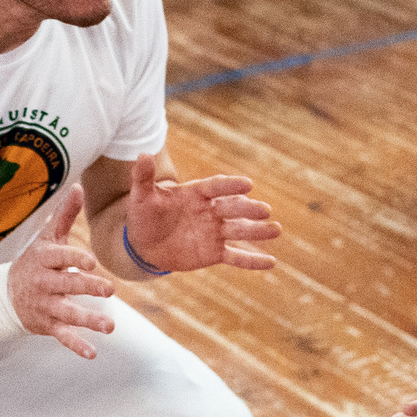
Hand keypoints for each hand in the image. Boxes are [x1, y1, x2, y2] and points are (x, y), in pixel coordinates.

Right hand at [5, 185, 117, 358]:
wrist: (4, 296)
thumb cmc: (34, 262)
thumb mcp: (46, 238)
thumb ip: (65, 215)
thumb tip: (80, 186)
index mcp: (44, 259)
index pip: (60, 258)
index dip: (74, 259)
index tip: (90, 262)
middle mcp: (44, 283)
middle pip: (67, 285)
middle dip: (87, 287)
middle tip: (109, 290)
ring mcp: (45, 305)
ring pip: (68, 313)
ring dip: (88, 319)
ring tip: (110, 326)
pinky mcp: (47, 325)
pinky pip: (63, 335)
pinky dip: (76, 345)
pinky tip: (92, 352)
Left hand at [120, 153, 279, 273]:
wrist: (145, 244)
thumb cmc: (145, 215)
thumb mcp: (141, 196)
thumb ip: (143, 177)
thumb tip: (141, 154)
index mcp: (197, 193)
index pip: (216, 187)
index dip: (230, 186)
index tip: (247, 184)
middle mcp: (210, 211)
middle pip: (232, 208)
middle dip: (248, 209)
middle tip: (264, 210)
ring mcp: (214, 232)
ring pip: (238, 231)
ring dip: (257, 231)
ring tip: (275, 230)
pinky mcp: (214, 252)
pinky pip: (236, 256)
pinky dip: (253, 260)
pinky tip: (272, 262)